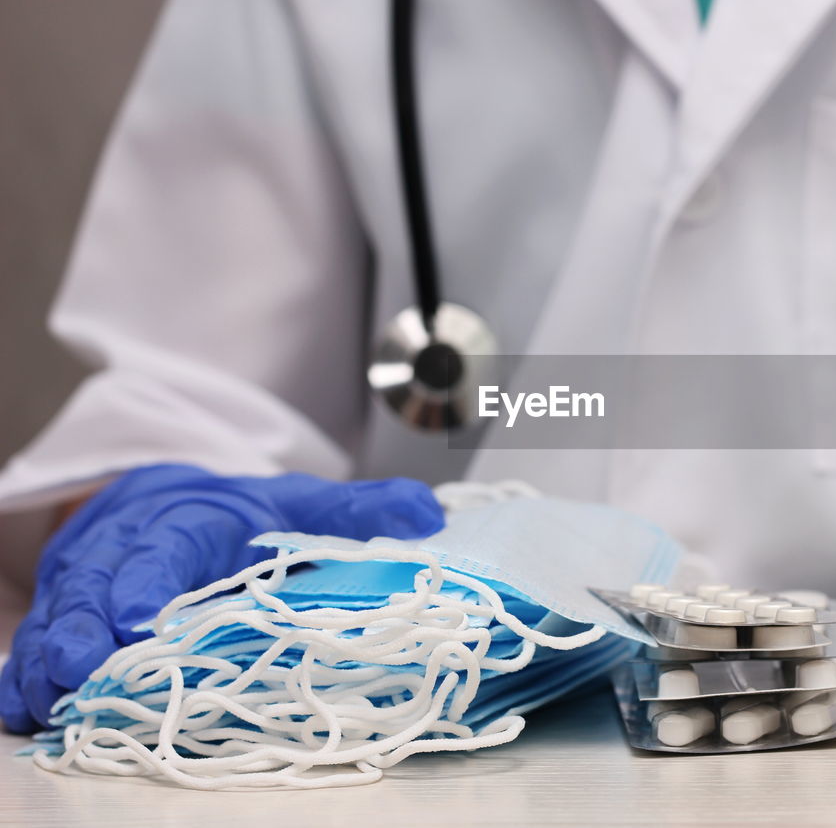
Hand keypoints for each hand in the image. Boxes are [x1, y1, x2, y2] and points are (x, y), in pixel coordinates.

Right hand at [0, 464, 443, 732]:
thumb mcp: (302, 502)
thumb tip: (427, 515)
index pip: (165, 546)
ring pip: (57, 612)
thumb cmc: (242, 513)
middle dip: (87, 627)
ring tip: (50, 699)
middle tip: (84, 671)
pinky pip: (34, 639)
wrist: (173, 495)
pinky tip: (24, 708)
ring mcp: (87, 575)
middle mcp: (126, 543)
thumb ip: (360, 510)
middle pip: (97, 582)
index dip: (151, 581)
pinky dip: (24, 673)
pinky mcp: (64, 605)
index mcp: (187, 516)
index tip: (146, 618)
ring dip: (50, 656)